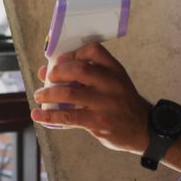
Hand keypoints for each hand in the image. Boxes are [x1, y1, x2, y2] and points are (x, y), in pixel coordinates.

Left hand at [32, 42, 151, 153]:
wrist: (143, 129)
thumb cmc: (121, 103)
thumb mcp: (112, 83)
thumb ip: (84, 76)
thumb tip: (45, 72)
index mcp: (114, 70)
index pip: (93, 51)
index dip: (73, 53)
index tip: (61, 60)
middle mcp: (111, 84)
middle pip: (78, 69)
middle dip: (56, 72)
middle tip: (47, 78)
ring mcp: (105, 103)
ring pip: (69, 94)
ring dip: (47, 94)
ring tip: (39, 96)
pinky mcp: (98, 122)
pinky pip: (68, 117)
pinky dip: (49, 115)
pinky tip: (38, 114)